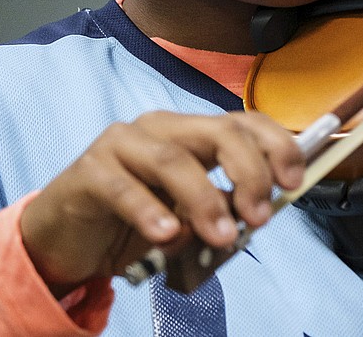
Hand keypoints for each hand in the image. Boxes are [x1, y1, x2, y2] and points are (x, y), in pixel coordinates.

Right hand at [19, 111, 304, 296]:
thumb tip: (260, 213)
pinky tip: (166, 236)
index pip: (245, 123)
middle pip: (220, 132)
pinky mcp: (88, 170)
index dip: (277, 146)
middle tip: (259, 217)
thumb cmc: (136, 223)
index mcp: (193, 133)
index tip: (295, 182)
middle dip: (249, 172)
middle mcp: (162, 127)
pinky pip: (123, 186)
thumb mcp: (190, 217)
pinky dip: (149, 211)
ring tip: (221, 237)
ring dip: (205, 200)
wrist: (68, 239)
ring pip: (174, 159)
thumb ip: (222, 208)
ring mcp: (123, 143)